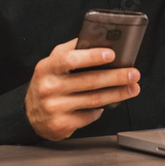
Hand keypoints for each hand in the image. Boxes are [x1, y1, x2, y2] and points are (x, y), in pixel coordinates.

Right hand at [24, 39, 140, 140]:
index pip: (70, 59)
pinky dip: (101, 110)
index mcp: (47, 67)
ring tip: (132, 88)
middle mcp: (49, 88)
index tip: (112, 54)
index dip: (92, 56)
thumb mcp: (53, 63)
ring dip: (117, 94)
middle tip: (133, 74)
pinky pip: (89, 116)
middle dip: (116, 77)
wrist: (31, 113)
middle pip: (89, 81)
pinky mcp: (61, 125)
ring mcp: (54, 108)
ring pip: (94, 99)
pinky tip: (107, 104)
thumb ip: (72, 51)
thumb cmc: (48, 82)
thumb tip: (101, 41)